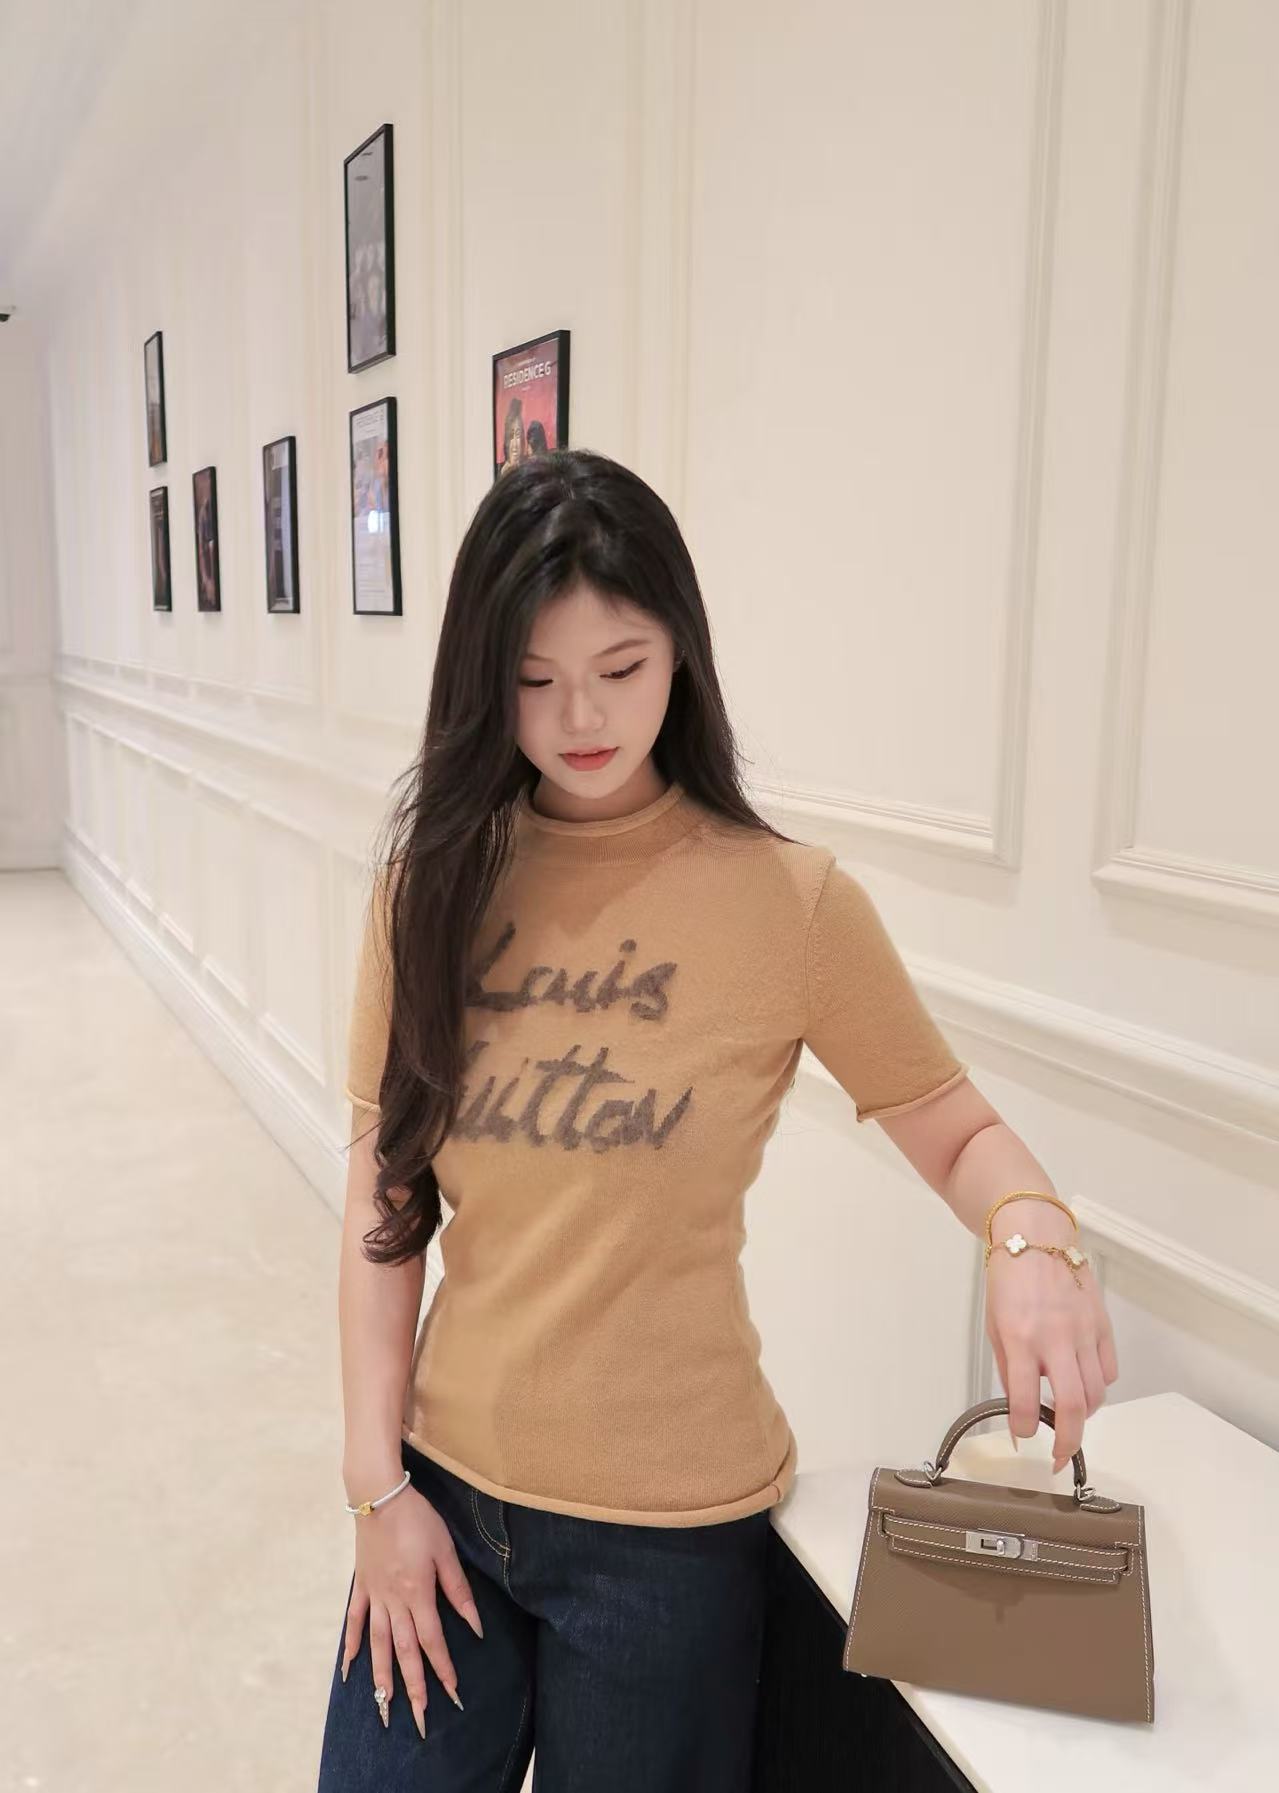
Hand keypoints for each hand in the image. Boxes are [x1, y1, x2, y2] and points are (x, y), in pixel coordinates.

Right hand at [341, 1474, 485, 1739]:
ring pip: (379, 1645)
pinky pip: (355, 1622)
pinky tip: (350, 1670)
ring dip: (382, 1678)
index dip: (443, 1669)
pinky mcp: (361, 1586)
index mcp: (417, 1594)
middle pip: (404, 1652)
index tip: (453, 1694)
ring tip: (385, 1708)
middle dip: (414, 1687)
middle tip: (419, 1720)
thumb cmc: (418, 1519)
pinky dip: (353, 1647)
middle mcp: (393, 1602)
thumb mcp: (446, 1551)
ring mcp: (374, 1596)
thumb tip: (475, 1625)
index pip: (432, 1641)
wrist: (379, 1495)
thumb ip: (458, 1590)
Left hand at [984, 1214, 1119, 1474]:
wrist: (1036, 1236)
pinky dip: (1099, 1385)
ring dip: (1084, 1415)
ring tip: (1069, 1419)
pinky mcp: (1103, 1323)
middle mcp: (1056, 1337)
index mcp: (1021, 1337)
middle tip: (1060, 1458)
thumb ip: (1009, 1366)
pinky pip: (1109, 1369)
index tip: (1021, 1435)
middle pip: (1073, 1406)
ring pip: (1096, 1392)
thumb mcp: (994, 1324)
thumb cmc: (1010, 1278)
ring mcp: (1084, 1331)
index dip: (1022, 1427)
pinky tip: (1084, 1383)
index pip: (1025, 1399)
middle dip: (1068, 1442)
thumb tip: (1020, 1404)